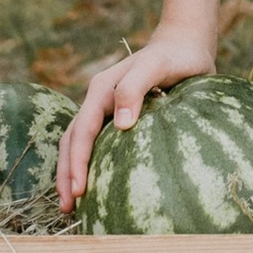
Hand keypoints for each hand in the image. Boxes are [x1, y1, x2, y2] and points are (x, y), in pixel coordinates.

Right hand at [54, 22, 217, 209]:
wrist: (185, 46)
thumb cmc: (174, 56)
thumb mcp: (156, 66)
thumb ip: (135, 88)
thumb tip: (121, 125)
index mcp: (101, 90)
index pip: (82, 132)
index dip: (77, 162)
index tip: (79, 190)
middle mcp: (98, 101)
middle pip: (72, 141)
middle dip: (67, 173)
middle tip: (68, 207)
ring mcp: (106, 110)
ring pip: (79, 144)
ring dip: (72, 171)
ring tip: (72, 202)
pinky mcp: (118, 118)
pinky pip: (97, 143)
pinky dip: (90, 164)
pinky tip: (98, 185)